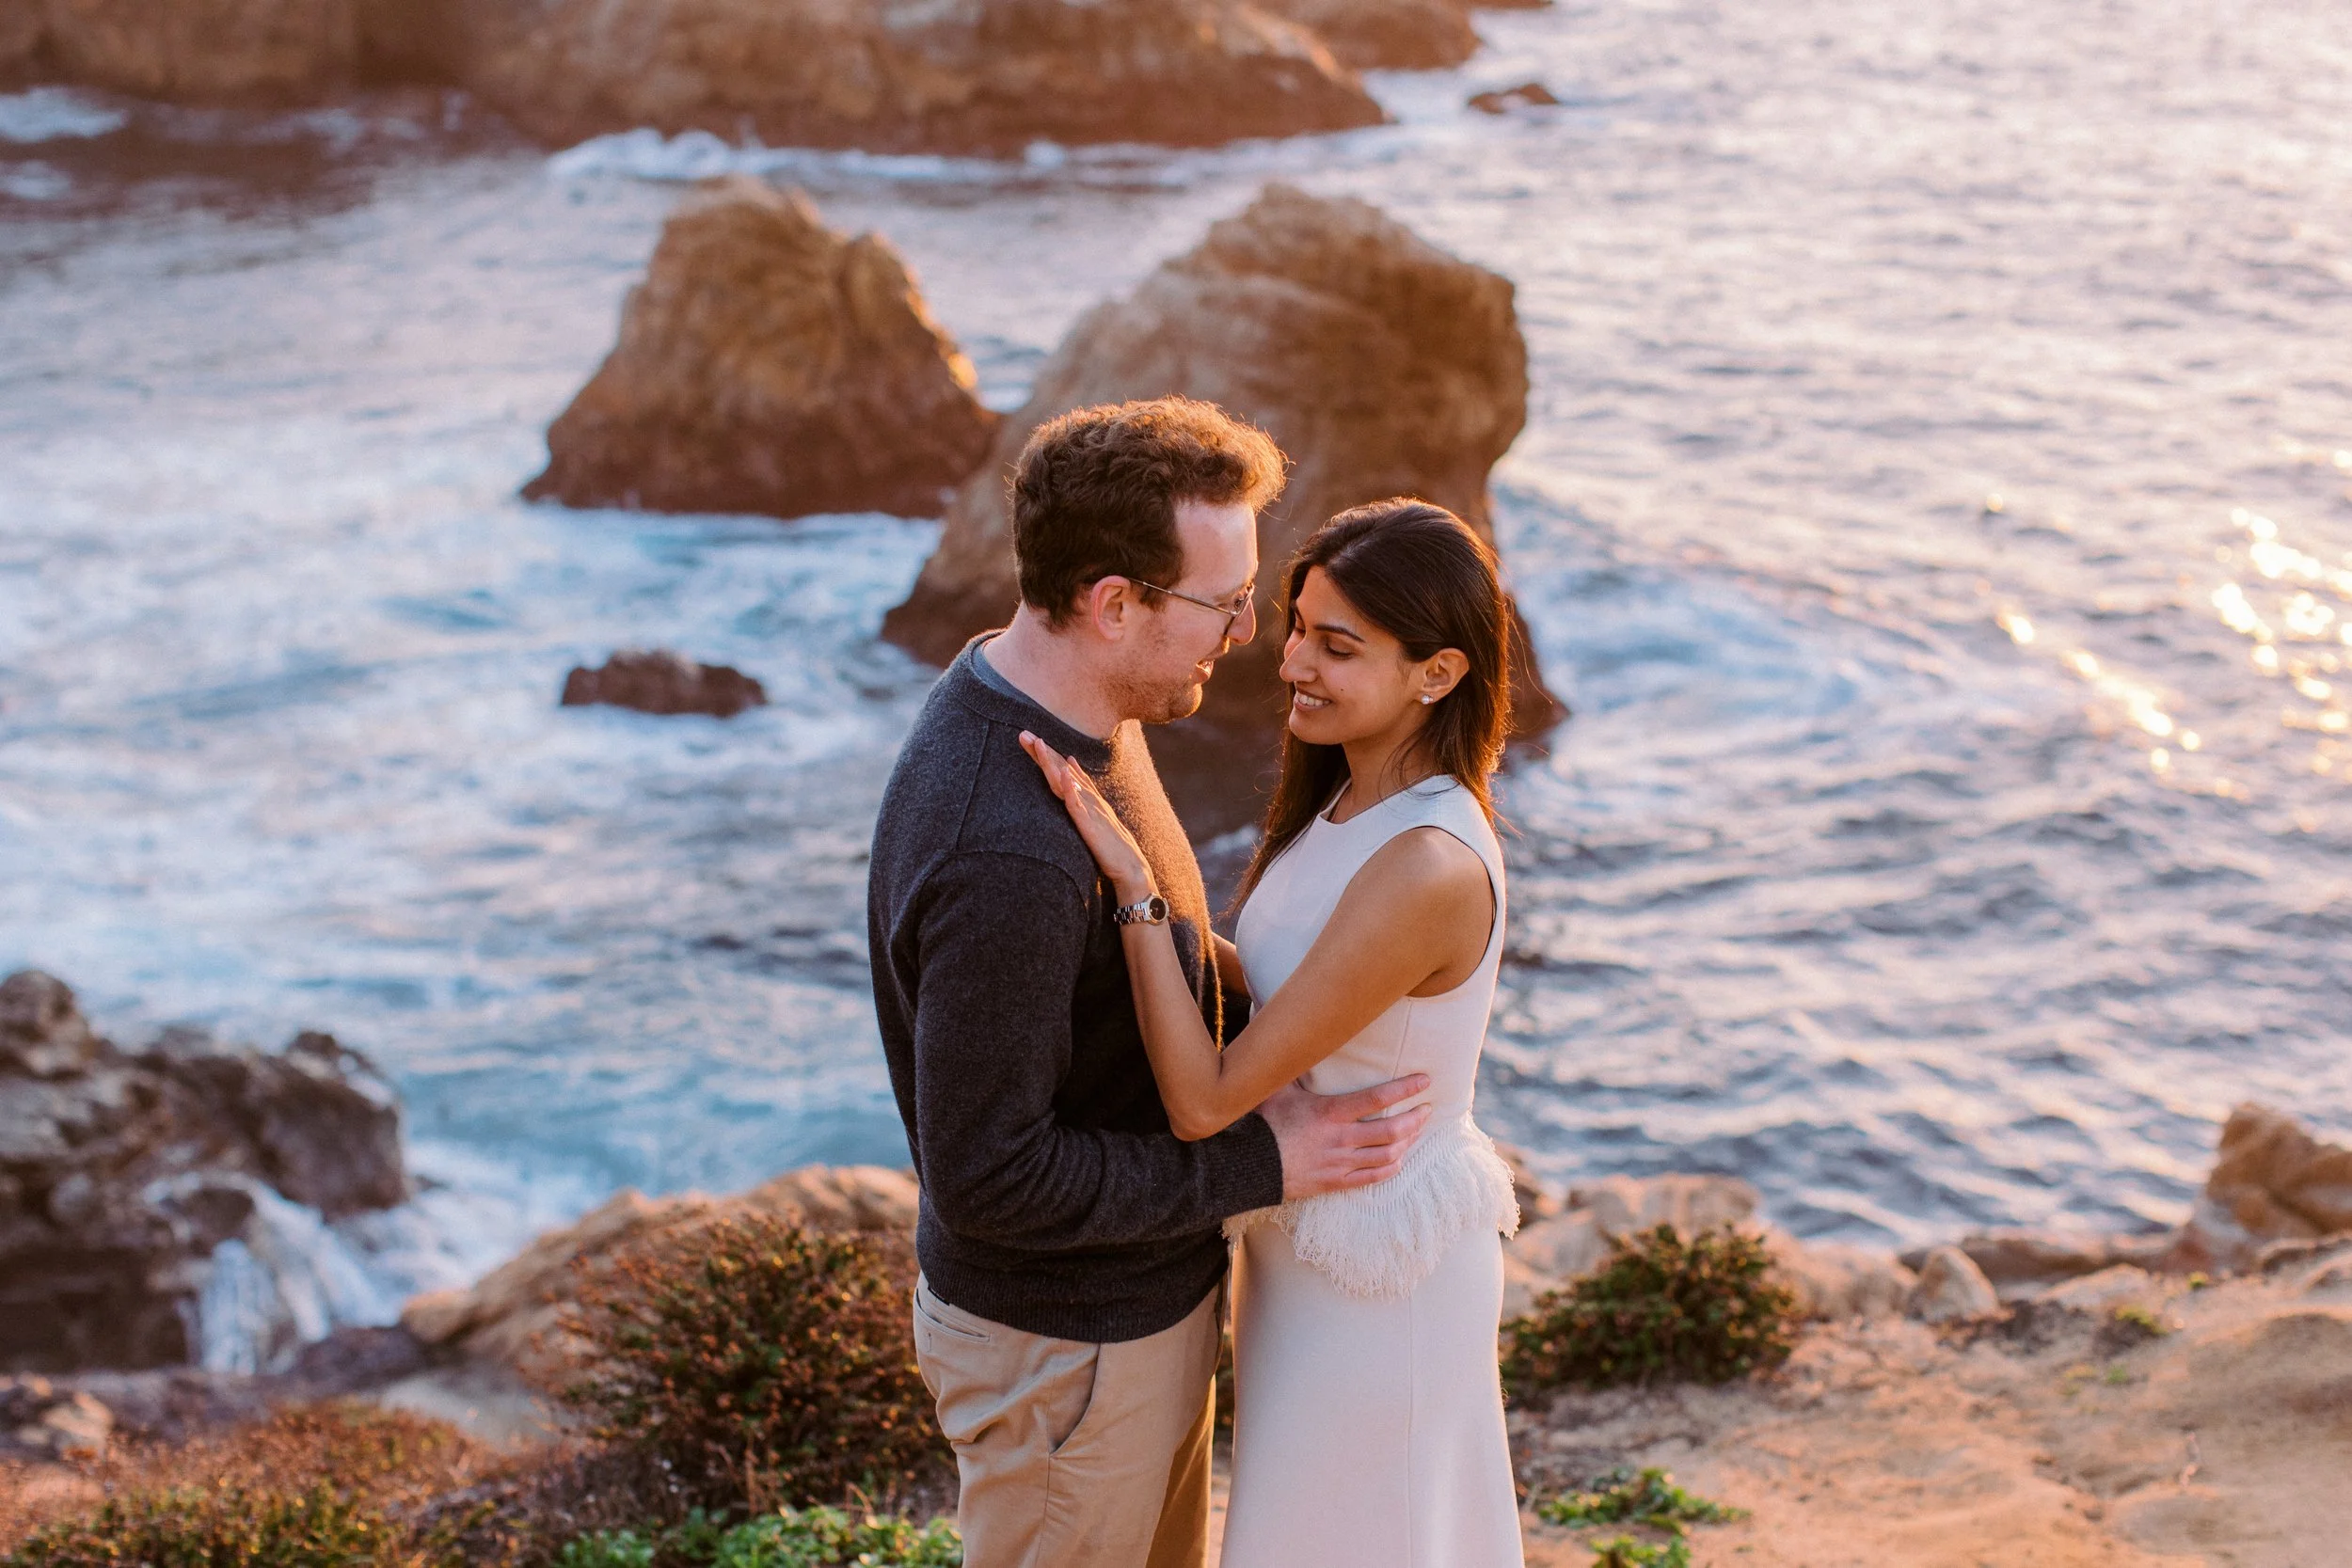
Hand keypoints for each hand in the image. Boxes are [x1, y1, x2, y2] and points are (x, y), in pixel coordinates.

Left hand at [1019, 730, 1155, 900]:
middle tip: (1024, 734)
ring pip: (1067, 782)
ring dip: (1053, 763)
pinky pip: (1078, 805)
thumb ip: (1083, 800)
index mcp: (1087, 797)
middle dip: (1043, 752)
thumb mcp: (1093, 821)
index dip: (1046, 755)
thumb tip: (1071, 778)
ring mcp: (1091, 809)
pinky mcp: (1091, 825)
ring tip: (1040, 745)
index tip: (1029, 738)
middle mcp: (1089, 798)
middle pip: (1061, 770)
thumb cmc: (1110, 847)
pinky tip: (1064, 776)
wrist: (1131, 867)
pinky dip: (1071, 789)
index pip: (1063, 771)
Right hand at [1259, 1076, 1432, 1200]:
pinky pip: (1372, 1178)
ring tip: (1417, 1131)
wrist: (1248, 1166)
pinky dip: (1391, 1168)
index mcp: (1329, 1112)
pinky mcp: (1336, 1182)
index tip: (1425, 1080)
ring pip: (1387, 1155)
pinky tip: (1400, 1159)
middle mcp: (1340, 1138)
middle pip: (1391, 1130)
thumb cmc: (1263, 1123)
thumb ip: (1292, 1066)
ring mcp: (1340, 1163)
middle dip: (1415, 1118)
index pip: (1377, 1097)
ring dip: (1408, 1142)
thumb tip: (1293, 1036)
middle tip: (1427, 1109)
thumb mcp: (1277, 1089)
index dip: (1405, 1088)